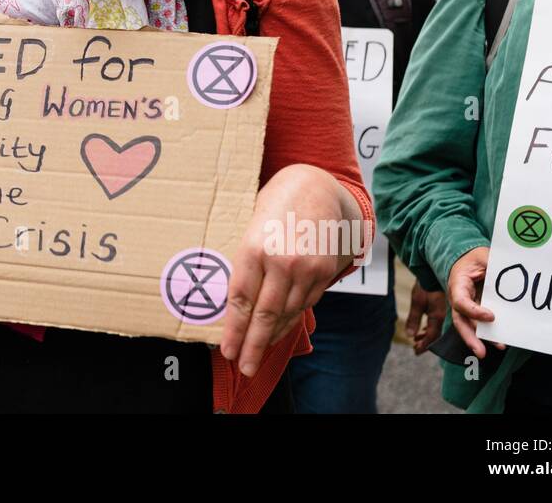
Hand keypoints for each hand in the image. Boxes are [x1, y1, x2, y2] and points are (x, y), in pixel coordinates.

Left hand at [221, 164, 361, 375]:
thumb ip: (246, 262)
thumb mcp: (251, 226)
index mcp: (253, 248)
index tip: (227, 349)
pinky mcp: (324, 271)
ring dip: (273, 337)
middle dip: (253, 346)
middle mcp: (280, 261)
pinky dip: (292, 320)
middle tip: (244, 367)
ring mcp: (305, 268)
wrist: (316, 184)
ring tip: (258, 354)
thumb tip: (236, 301)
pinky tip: (280, 331)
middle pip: (264, 315)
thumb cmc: (275, 204)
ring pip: (286, 313)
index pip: (240, 300)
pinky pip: (305, 304)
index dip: (234, 330)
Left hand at [405, 283, 447, 353]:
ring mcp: (446, 314)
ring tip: (417, 338)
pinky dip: (431, 328)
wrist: (435, 272)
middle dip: (425, 342)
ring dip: (427, 335)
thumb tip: (409, 335)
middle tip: (416, 346)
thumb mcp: (417, 302)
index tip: (416, 351)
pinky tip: (425, 329)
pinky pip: (439, 323)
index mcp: (438, 317)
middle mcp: (445, 317)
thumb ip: (413, 319)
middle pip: (436, 336)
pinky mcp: (445, 309)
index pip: (431, 337)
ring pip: (437, 330)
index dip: (424, 345)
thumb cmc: (425, 286)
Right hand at [447, 246, 504, 358]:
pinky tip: (499, 342)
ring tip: (494, 350)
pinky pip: (477, 325)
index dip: (474, 311)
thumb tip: (508, 272)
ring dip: (478, 340)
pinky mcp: (474, 312)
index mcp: (457, 284)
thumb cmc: (474, 259)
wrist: (466, 261)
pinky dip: (487, 334)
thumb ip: (492, 263)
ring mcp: (465, 307)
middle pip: (460, 321)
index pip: (461, 301)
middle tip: (481, 352)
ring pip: (467, 327)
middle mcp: (458, 299)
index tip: (491, 316)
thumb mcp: (483, 256)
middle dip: (470, 338)